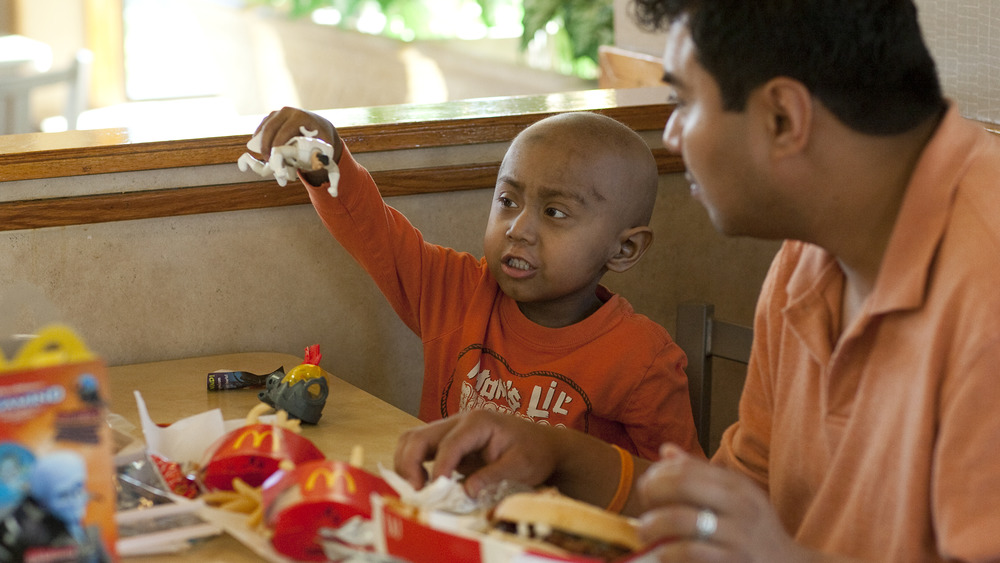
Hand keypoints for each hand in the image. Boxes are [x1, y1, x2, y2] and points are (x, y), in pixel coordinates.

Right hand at [251, 107, 342, 184]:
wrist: (320, 126)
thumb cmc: (322, 140)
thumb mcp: (323, 148)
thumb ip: (315, 158)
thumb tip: (307, 170)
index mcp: (301, 117)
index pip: (284, 133)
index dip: (277, 148)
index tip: (274, 161)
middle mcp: (289, 112)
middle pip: (271, 130)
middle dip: (267, 147)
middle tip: (268, 163)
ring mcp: (279, 112)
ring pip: (264, 128)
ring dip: (261, 144)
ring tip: (266, 160)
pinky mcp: (273, 116)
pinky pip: (262, 128)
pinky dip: (259, 140)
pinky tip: (262, 152)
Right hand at [394, 410, 559, 497]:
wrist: (542, 445)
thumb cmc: (535, 452)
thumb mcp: (522, 466)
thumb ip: (494, 477)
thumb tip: (465, 491)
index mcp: (478, 422)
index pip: (449, 444)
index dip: (439, 469)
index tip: (434, 492)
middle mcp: (459, 421)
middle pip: (418, 436)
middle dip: (410, 464)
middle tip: (416, 493)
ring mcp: (450, 431)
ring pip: (413, 440)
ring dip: (407, 465)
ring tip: (417, 491)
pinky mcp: (447, 443)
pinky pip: (420, 450)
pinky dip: (413, 467)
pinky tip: (423, 487)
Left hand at [636, 444, 827, 561]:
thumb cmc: (752, 531)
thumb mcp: (734, 498)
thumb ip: (699, 475)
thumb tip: (666, 450)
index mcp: (737, 485)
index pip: (688, 467)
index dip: (658, 474)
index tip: (646, 488)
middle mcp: (740, 504)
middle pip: (683, 485)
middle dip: (653, 493)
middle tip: (643, 507)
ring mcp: (738, 534)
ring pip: (683, 520)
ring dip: (654, 525)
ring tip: (645, 533)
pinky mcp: (733, 561)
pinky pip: (691, 552)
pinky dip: (669, 552)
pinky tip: (663, 554)